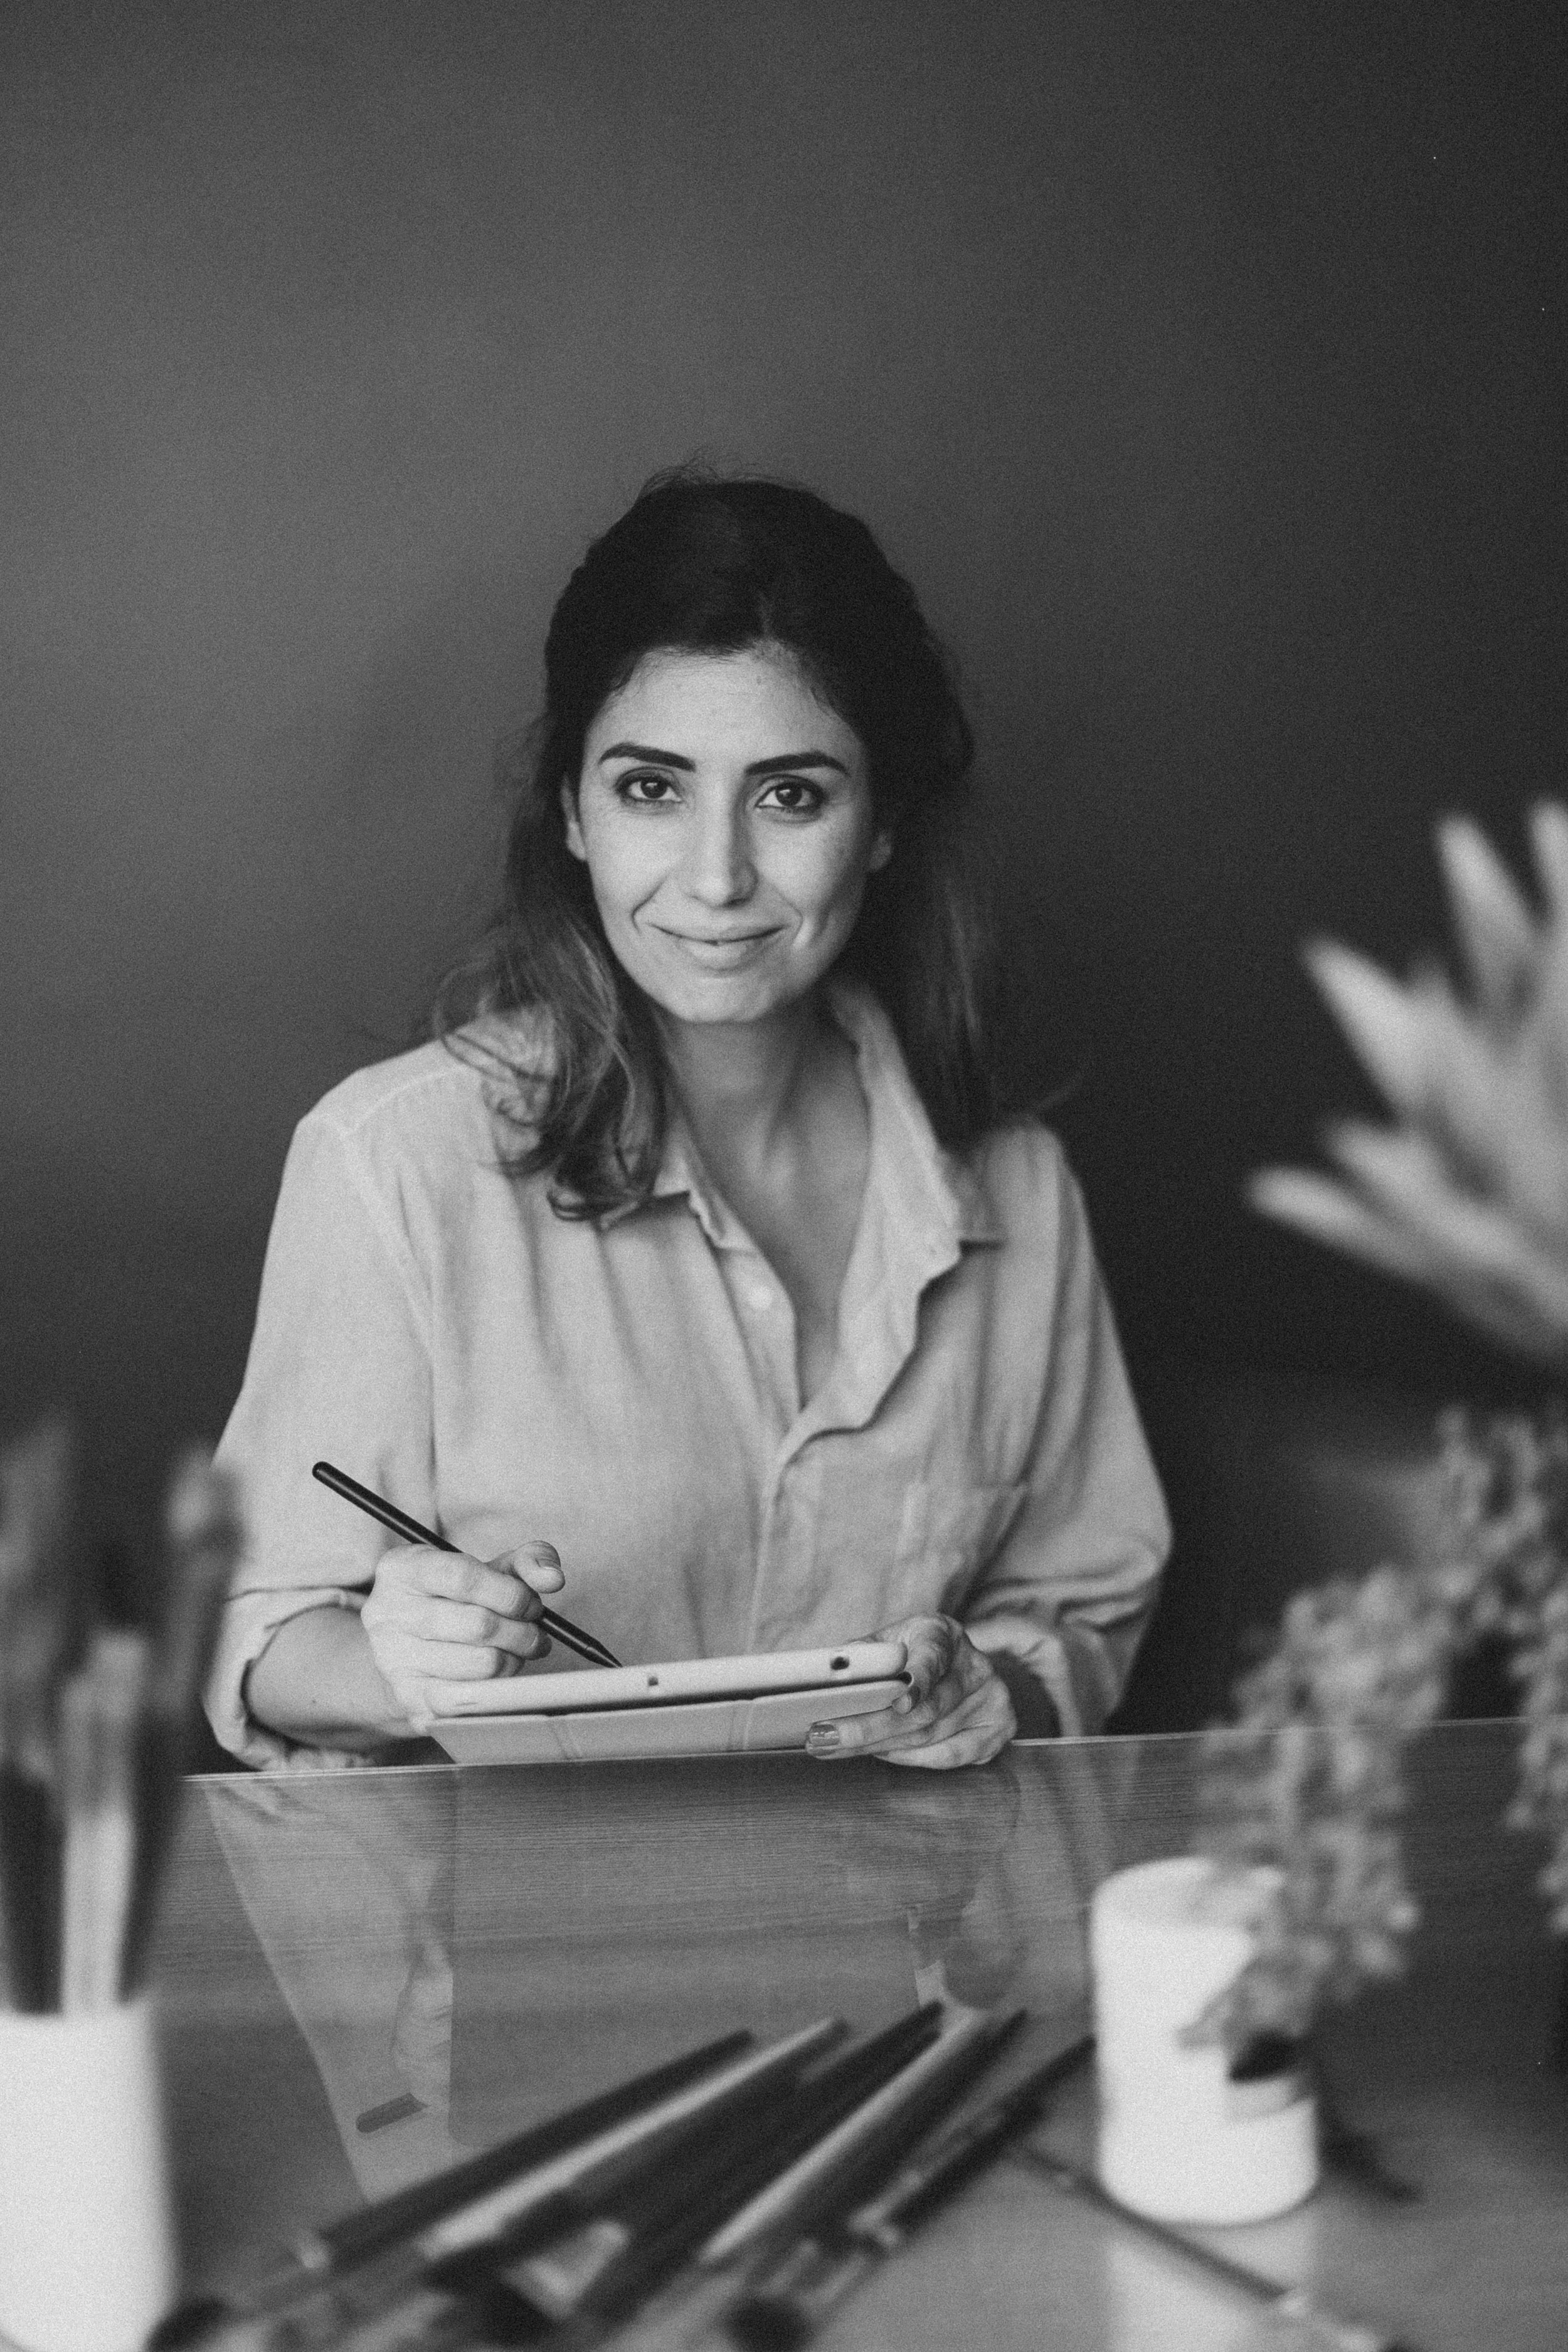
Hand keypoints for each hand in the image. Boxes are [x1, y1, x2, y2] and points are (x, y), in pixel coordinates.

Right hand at [359, 1540, 565, 1731]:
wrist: (407, 1649)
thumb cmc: (455, 1601)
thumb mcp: (485, 1569)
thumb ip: (526, 1561)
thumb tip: (553, 1578)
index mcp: (401, 1569)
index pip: (465, 1577)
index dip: (511, 1593)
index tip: (532, 1605)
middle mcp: (385, 1613)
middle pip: (478, 1625)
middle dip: (522, 1631)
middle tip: (534, 1634)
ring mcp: (391, 1659)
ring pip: (480, 1665)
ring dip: (514, 1660)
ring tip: (517, 1653)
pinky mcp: (406, 1699)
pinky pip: (467, 1702)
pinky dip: (496, 1690)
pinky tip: (498, 1677)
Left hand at [805, 1616, 1015, 1769]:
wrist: (958, 1664)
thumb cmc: (913, 1652)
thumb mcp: (890, 1640)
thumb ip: (864, 1656)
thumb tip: (825, 1675)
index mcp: (944, 1634)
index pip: (933, 1657)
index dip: (918, 1681)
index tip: (900, 1701)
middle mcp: (975, 1665)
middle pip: (923, 1710)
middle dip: (868, 1728)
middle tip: (824, 1736)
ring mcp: (993, 1699)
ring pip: (930, 1736)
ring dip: (878, 1746)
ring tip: (833, 1747)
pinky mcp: (999, 1729)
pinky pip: (949, 1755)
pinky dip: (912, 1758)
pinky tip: (880, 1754)